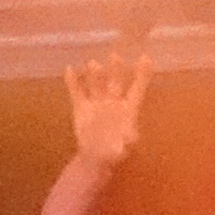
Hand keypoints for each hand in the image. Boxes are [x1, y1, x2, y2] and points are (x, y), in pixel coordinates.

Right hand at [63, 47, 149, 164]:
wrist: (94, 157)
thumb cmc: (114, 152)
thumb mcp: (123, 149)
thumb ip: (126, 141)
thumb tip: (131, 138)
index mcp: (128, 108)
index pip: (137, 88)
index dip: (142, 74)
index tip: (145, 58)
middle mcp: (113, 101)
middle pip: (115, 81)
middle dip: (116, 69)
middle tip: (115, 57)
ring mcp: (97, 102)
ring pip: (96, 84)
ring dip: (95, 74)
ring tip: (93, 64)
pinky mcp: (81, 106)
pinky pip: (77, 92)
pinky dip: (73, 81)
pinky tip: (69, 69)